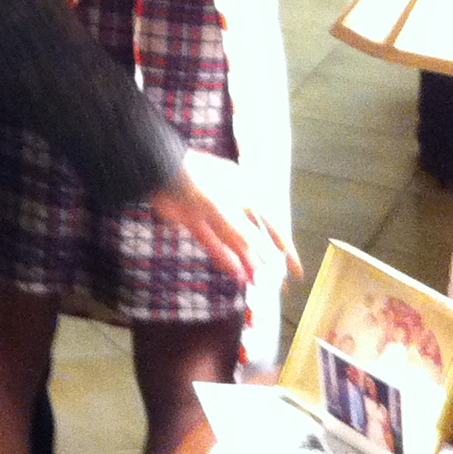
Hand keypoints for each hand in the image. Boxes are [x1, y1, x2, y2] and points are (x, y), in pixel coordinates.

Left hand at [147, 150, 301, 289]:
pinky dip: (224, 259)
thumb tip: (260, 258)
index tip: (295, 270)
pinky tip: (235, 274)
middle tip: (277, 285)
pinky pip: (213, 243)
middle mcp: (233, 201)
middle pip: (255, 236)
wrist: (157, 168)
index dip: (285, 248)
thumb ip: (240, 233)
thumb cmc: (195, 180)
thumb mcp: (221, 207)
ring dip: (246, 263)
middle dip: (266, 260)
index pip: (272, 223)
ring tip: (257, 285)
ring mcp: (213, 213)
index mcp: (247, 191)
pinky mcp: (194, 221)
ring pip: (234, 243)